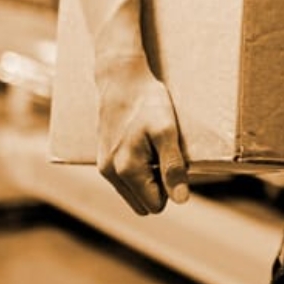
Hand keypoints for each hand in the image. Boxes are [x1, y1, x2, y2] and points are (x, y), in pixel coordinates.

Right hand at [95, 55, 189, 214]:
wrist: (121, 79)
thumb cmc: (148, 102)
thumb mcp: (167, 131)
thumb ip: (172, 167)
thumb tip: (180, 200)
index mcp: (126, 170)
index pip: (155, 205)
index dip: (170, 187)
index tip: (171, 160)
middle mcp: (110, 173)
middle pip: (142, 204)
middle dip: (158, 187)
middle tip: (164, 155)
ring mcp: (104, 166)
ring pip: (132, 193)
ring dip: (147, 179)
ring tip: (153, 148)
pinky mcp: (102, 158)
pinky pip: (124, 180)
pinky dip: (137, 170)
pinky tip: (141, 145)